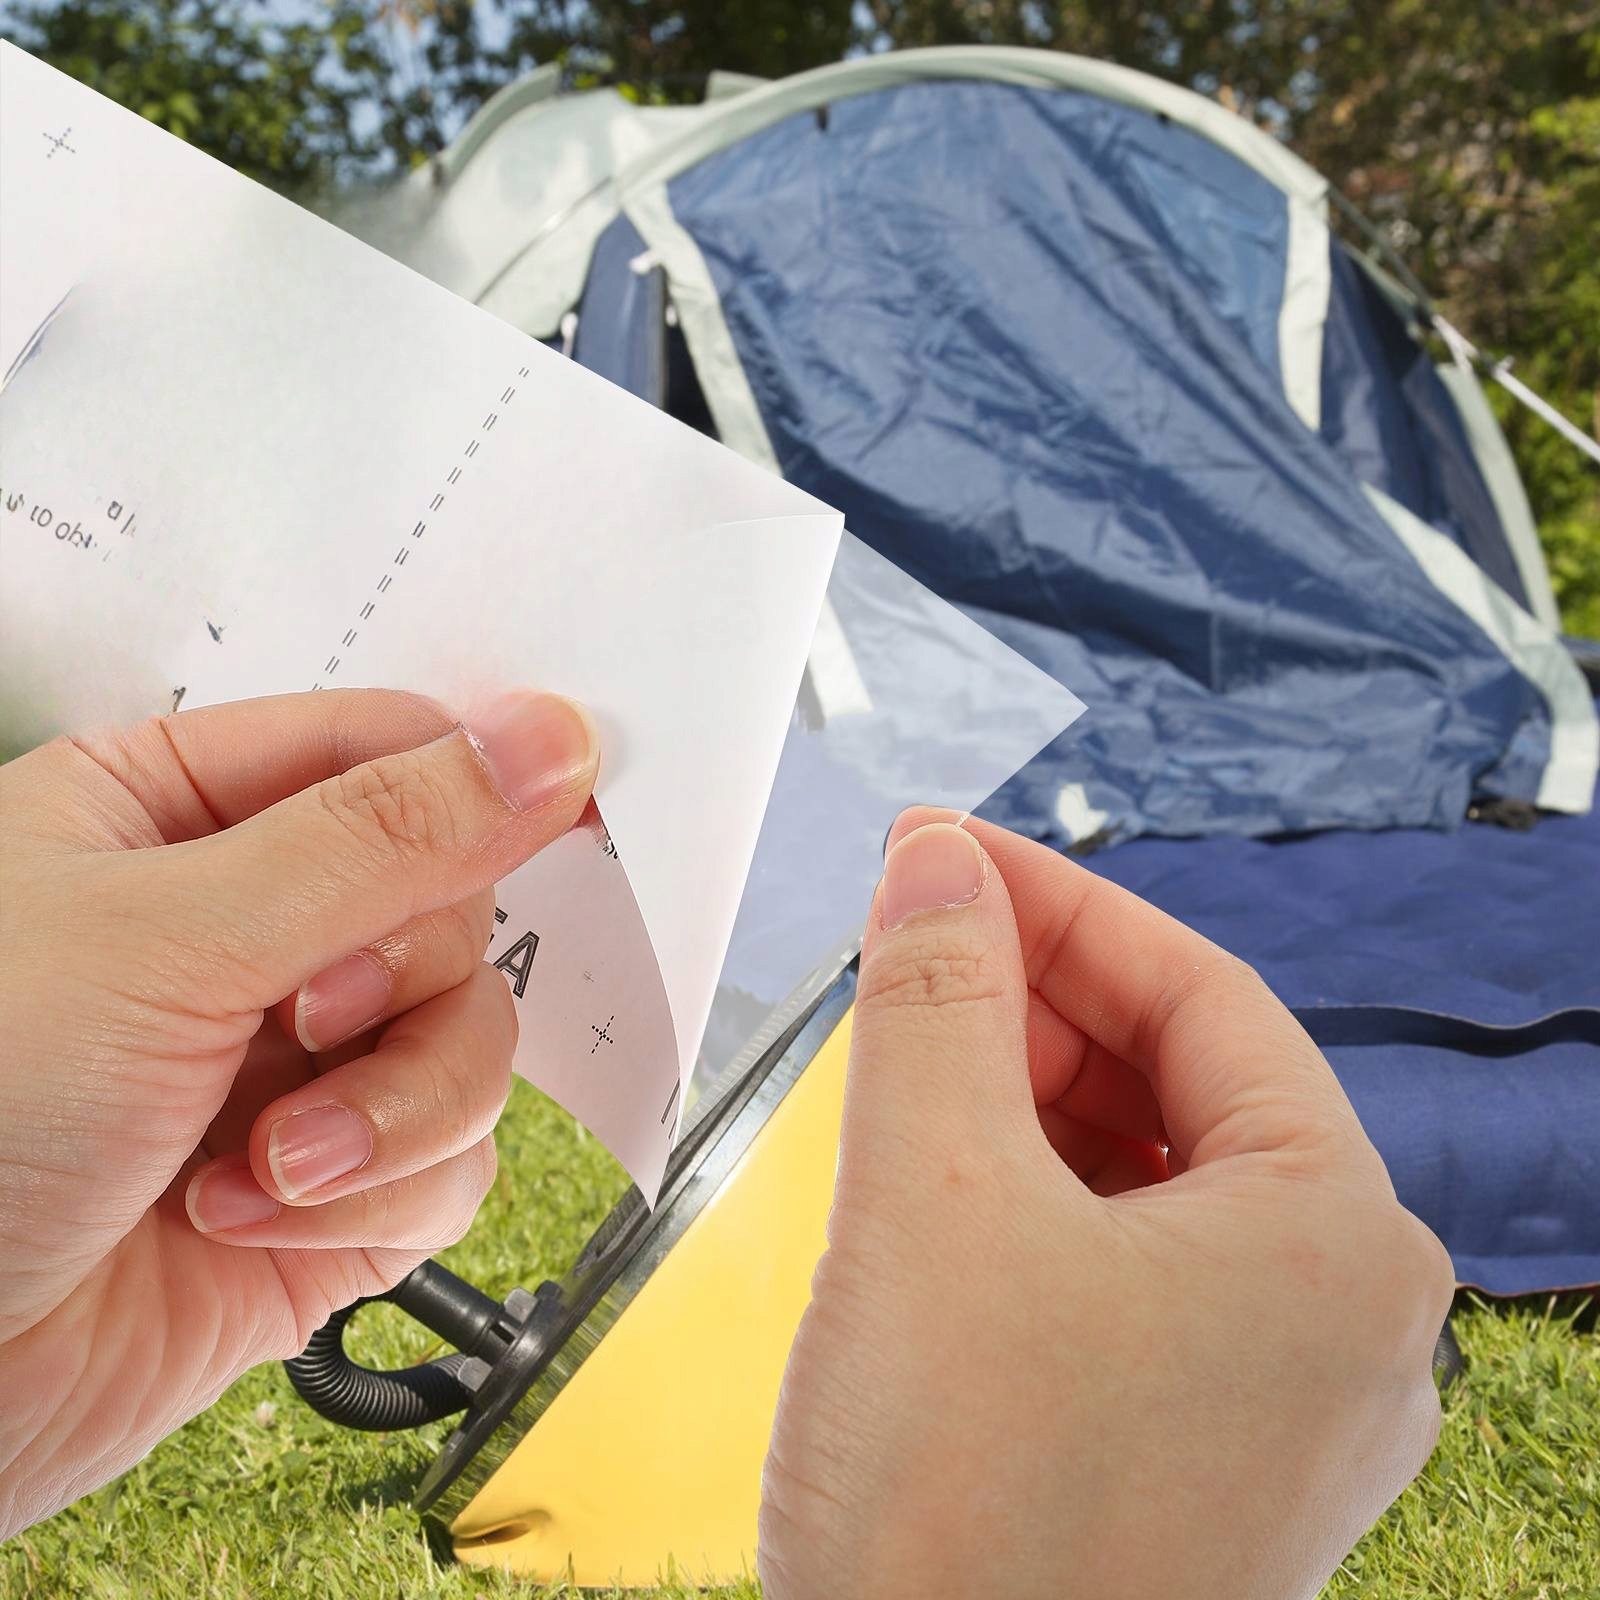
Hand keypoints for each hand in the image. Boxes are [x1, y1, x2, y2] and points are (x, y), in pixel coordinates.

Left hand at [0, 687, 597, 1535]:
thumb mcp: (171, 937)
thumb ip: (380, 836)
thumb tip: (543, 743)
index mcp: (180, 816)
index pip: (390, 750)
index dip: (481, 779)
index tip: (569, 799)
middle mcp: (249, 931)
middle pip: (453, 906)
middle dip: (398, 984)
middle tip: (308, 1015)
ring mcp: (298, 1062)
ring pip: (473, 1038)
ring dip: (391, 1111)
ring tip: (270, 1161)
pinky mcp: (337, 1186)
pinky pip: (454, 1159)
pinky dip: (372, 1197)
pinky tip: (245, 1219)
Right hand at [761, 812, 1452, 1599]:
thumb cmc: (962, 1516)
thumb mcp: (931, 1194)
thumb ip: (940, 998)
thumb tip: (937, 863)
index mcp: (1339, 1238)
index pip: (1200, 994)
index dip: (1059, 903)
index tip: (946, 853)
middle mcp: (1345, 1319)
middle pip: (1179, 1083)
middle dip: (1034, 1000)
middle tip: (909, 939)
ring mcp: (1282, 1402)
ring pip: (1147, 1179)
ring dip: (1023, 1099)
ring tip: (906, 1049)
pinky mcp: (1201, 1458)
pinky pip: (1125, 1272)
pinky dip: (1031, 1202)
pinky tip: (940, 1179)